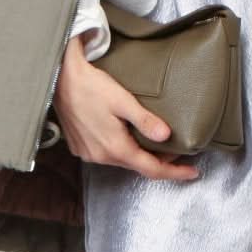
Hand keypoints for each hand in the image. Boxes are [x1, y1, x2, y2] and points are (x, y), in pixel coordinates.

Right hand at [53, 34, 200, 181]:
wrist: (58, 79)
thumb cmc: (90, 86)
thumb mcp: (122, 100)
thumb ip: (144, 120)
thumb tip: (166, 135)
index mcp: (115, 148)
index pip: (151, 169)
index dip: (174, 172)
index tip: (193, 172)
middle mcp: (101, 156)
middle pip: (137, 166)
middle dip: (159, 161)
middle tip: (178, 152)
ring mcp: (89, 153)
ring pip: (122, 160)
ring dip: (139, 154)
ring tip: (156, 144)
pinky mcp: (81, 147)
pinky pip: (107, 154)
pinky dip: (122, 150)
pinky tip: (128, 137)